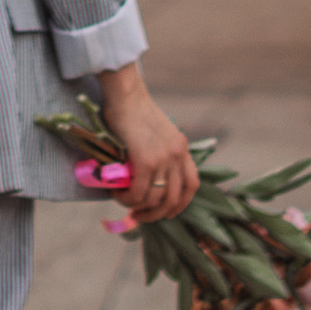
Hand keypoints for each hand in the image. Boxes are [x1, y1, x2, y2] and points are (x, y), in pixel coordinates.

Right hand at [95, 66, 198, 222]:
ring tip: (123, 201)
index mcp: (182, 148)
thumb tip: (142, 179)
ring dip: (138, 208)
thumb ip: (157, 153)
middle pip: (175, 199)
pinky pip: (139, 192)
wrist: (126, 94)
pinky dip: (128, 199)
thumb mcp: (155, 133)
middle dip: (157, 214)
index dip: (180, 204)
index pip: (192, 185)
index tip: (165, 212)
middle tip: (140, 216)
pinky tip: (118, 194)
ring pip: (156, 199)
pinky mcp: (147, 160)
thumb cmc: (133, 110)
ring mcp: (164, 158)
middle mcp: (178, 155)